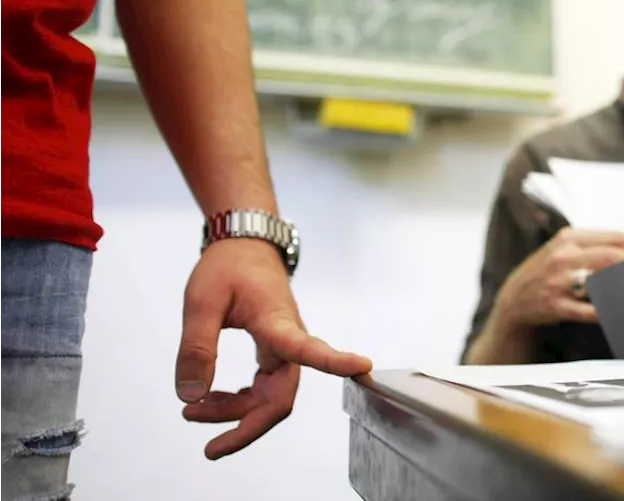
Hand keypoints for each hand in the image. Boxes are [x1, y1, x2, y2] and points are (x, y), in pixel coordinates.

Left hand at [175, 238, 372, 459]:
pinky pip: (263, 388)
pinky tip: (211, 399)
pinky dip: (238, 401)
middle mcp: (289, 338)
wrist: (243, 247)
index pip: (308, 347)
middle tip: (211, 447)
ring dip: (236, 413)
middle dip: (248, 425)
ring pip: (271, 397)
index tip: (362, 365)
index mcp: (277, 322)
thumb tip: (190, 395)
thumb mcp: (202, 302)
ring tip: (193, 412)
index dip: (335, 360)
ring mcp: (284, 348)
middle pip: (282, 396)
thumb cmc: (228, 267)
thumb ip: (195, 348)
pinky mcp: (275, 350)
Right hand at [493, 228, 623, 330]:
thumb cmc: (545, 273)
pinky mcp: (556, 304)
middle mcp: (564, 255)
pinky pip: (589, 309)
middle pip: (612, 255)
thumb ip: (592, 245)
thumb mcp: (563, 249)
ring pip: (603, 280)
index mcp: (569, 237)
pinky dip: (609, 311)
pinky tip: (623, 311)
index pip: (614, 236)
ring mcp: (559, 281)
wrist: (514, 300)